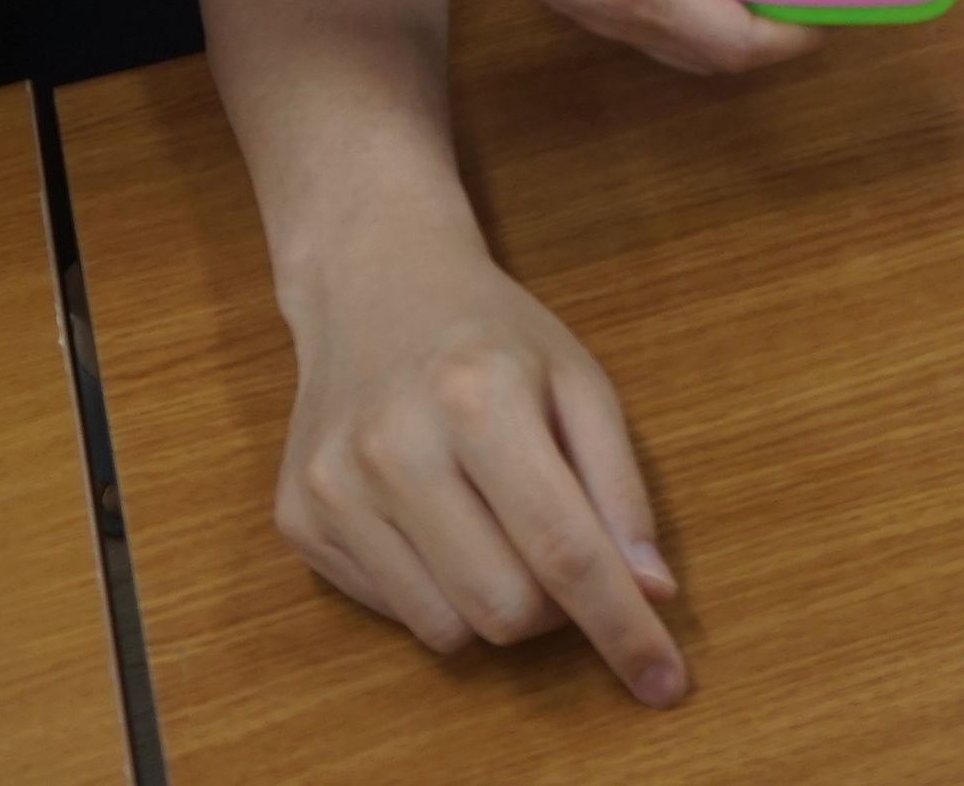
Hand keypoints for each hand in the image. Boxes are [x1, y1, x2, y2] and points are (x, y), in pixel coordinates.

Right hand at [277, 220, 688, 706]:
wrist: (372, 283)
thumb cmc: (492, 335)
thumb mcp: (579, 382)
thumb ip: (620, 489)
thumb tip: (652, 592)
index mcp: (479, 397)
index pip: (564, 551)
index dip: (622, 626)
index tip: (665, 681)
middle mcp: (394, 446)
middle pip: (505, 609)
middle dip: (555, 606)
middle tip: (559, 548)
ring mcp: (335, 487)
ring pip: (448, 628)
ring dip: (495, 604)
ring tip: (495, 527)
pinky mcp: (299, 519)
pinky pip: (396, 613)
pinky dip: (437, 589)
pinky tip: (435, 518)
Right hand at [428, 0, 817, 74]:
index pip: (740, 42)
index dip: (794, 33)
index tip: (829, 5)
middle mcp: (629, 20)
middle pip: (720, 56)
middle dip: (775, 34)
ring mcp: (606, 20)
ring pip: (691, 46)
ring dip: (738, 24)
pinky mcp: (592, 6)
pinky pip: (663, 26)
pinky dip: (703, 9)